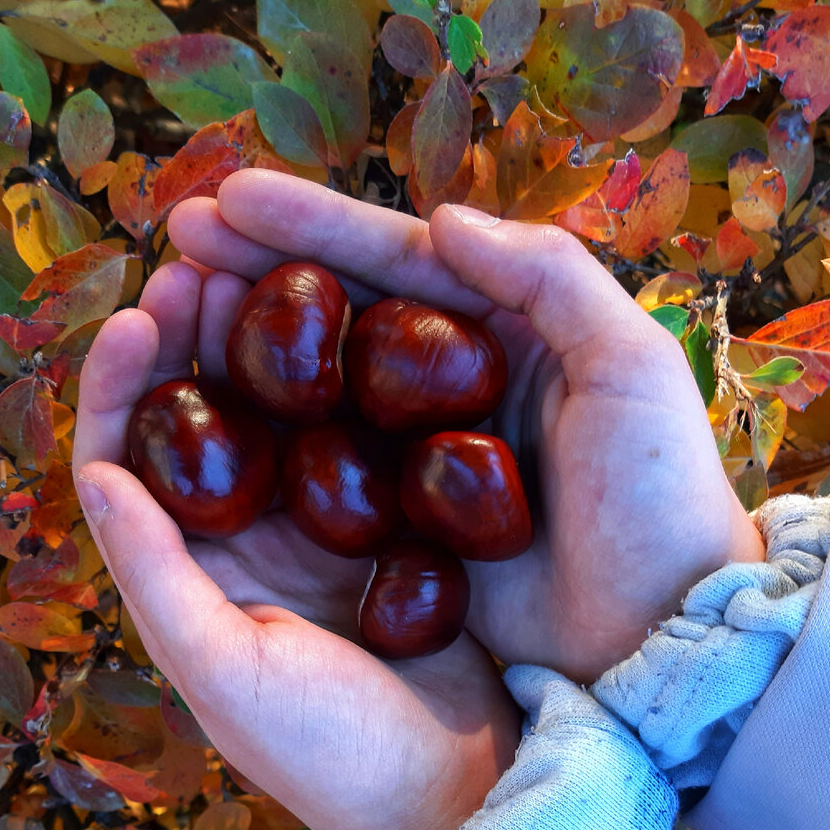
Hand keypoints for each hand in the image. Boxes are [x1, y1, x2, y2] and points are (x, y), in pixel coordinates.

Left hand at [73, 263, 520, 829]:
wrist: (452, 790)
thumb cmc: (330, 751)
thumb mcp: (227, 672)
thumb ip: (157, 578)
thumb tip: (95, 474)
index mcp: (190, 573)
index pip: (129, 460)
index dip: (124, 385)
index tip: (146, 315)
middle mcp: (245, 540)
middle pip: (202, 416)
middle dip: (195, 336)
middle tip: (210, 260)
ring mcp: (319, 526)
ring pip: (279, 409)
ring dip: (268, 340)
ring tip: (277, 272)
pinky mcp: (390, 520)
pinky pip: (358, 430)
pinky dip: (351, 376)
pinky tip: (366, 327)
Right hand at [168, 170, 764, 682]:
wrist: (660, 631)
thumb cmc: (659, 497)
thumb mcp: (630, 367)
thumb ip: (549, 276)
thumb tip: (442, 218)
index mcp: (508, 332)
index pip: (397, 262)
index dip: (312, 227)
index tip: (229, 199)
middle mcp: (452, 385)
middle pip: (342, 313)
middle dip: (259, 270)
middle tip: (179, 240)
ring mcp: (418, 456)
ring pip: (318, 384)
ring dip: (246, 347)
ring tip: (168, 310)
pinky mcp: (399, 524)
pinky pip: (319, 467)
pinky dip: (265, 437)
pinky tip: (206, 415)